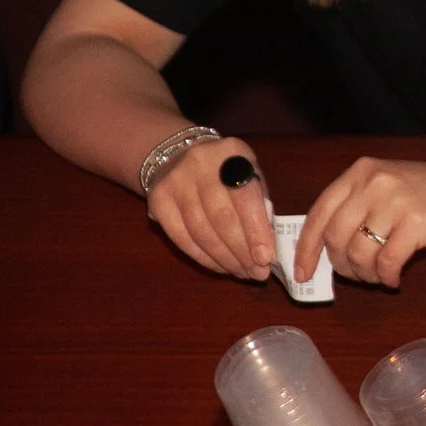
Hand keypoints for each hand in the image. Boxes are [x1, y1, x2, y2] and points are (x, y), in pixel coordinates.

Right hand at [147, 136, 275, 279]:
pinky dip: (203, 257)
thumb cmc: (226, 170)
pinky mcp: (157, 201)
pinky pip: (181, 238)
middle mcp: (199, 165)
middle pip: (221, 218)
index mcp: (231, 153)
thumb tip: (268, 246)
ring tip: (242, 272)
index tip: (266, 258)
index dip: (256, 230)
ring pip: (200, 231)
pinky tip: (220, 267)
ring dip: (224, 259)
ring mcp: (174, 183)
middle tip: (257, 273)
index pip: (245, 196)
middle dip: (241, 251)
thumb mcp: (249, 172)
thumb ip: (260, 202)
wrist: (177, 154)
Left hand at [298, 153, 425, 288]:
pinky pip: (386, 263)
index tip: (303, 273)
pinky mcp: (417, 223)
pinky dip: (386, 277)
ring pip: (359, 254)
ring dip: (365, 275)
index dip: (306, 249)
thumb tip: (323, 252)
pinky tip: (395, 278)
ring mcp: (396, 202)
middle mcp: (374, 183)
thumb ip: (357, 208)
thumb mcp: (389, 187)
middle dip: (341, 265)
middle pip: (335, 238)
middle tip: (357, 275)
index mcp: (361, 172)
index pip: (319, 215)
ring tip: (379, 276)